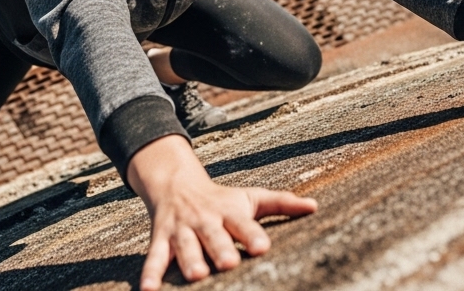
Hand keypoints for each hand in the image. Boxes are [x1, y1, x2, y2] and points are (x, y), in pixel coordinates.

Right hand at [127, 135, 317, 290]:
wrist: (176, 183)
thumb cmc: (222, 198)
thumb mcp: (250, 197)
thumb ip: (281, 203)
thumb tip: (314, 206)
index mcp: (229, 211)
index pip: (244, 223)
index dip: (252, 235)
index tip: (262, 247)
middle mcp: (205, 220)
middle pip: (214, 235)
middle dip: (220, 248)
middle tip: (228, 262)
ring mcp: (182, 230)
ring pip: (185, 246)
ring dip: (189, 260)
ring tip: (196, 275)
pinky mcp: (161, 239)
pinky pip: (154, 257)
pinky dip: (150, 273)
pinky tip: (149, 290)